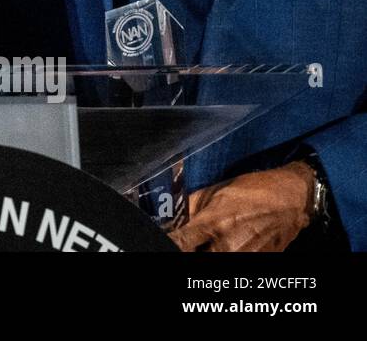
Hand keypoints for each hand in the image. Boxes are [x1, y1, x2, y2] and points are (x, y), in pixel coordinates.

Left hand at [170, 162, 315, 251]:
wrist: (291, 200)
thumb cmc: (252, 191)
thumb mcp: (215, 192)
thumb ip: (190, 208)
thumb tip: (171, 220)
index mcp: (215, 223)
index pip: (180, 242)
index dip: (169, 241)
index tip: (163, 240)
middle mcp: (228, 246)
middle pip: (195, 256)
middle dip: (189, 248)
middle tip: (188, 241)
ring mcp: (244, 258)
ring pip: (211, 260)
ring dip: (206, 252)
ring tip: (210, 242)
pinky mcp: (257, 264)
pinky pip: (231, 263)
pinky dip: (224, 254)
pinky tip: (226, 245)